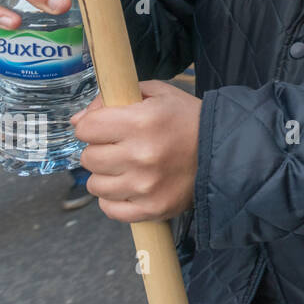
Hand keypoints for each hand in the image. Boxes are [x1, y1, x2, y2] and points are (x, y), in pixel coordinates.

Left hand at [72, 81, 200, 222]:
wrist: (226, 151)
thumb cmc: (188, 120)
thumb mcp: (158, 94)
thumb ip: (115, 98)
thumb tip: (77, 120)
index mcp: (141, 121)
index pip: (86, 128)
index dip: (94, 125)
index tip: (106, 126)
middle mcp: (141, 155)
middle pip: (88, 158)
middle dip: (100, 150)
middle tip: (121, 146)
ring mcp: (145, 186)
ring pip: (95, 185)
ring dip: (107, 175)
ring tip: (128, 167)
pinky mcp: (151, 208)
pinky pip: (110, 209)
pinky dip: (115, 199)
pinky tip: (131, 186)